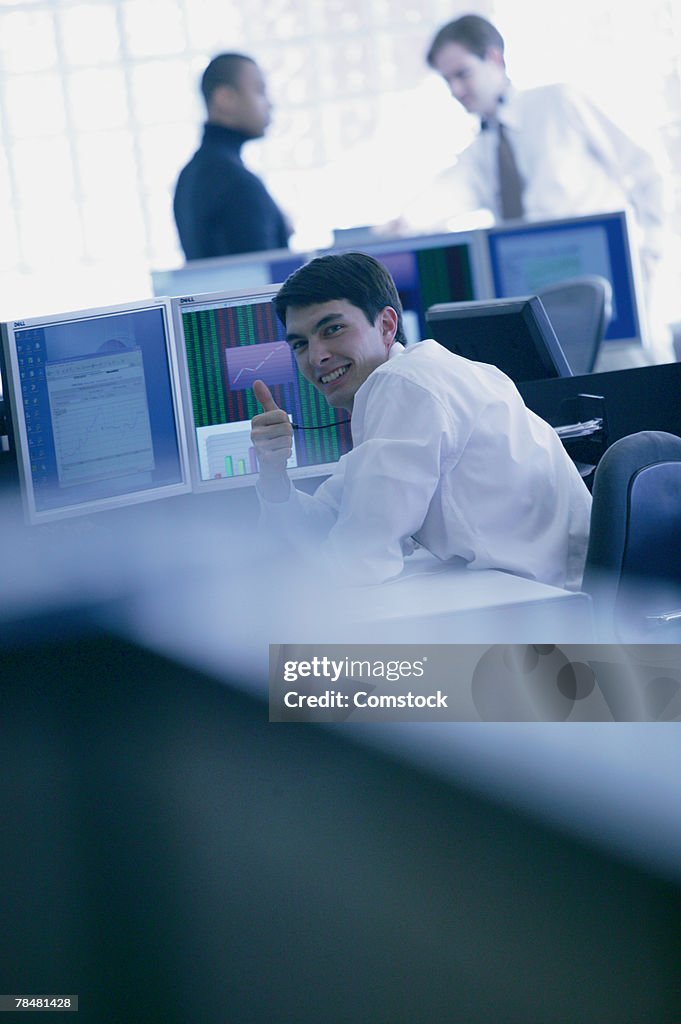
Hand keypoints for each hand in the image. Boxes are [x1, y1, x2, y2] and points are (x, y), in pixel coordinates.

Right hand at [251, 379, 292, 499]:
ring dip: (287, 445)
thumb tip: (256, 381)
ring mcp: (259, 447)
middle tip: (279, 440)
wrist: (270, 464)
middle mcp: (254, 433)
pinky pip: (287, 452)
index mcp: (255, 420)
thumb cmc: (272, 437)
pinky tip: (279, 456)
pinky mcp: (265, 460)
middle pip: (287, 428)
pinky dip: (287, 454)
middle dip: (288, 435)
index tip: (278, 428)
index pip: (283, 415)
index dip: (286, 422)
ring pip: (288, 440)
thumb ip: (265, 399)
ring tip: (278, 448)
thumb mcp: (270, 417)